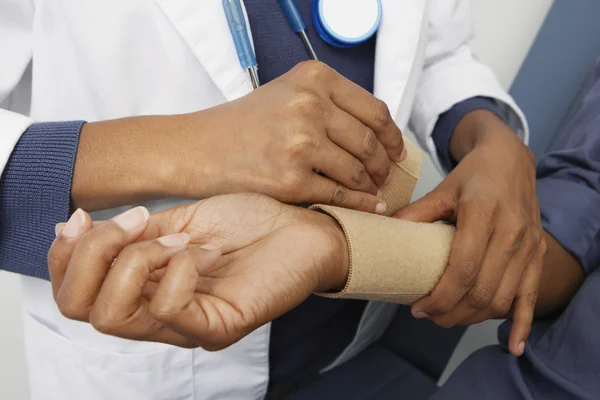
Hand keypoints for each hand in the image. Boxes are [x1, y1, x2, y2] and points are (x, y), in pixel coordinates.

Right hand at [49, 194, 347, 349]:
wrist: (302, 226)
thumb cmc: (247, 222)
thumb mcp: (177, 220)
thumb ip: (130, 234)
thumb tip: (72, 227)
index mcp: (144, 291)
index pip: (73, 296)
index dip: (63, 255)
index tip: (85, 216)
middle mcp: (158, 317)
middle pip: (79, 309)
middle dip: (91, 253)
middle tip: (137, 222)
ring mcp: (187, 327)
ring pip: (113, 314)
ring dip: (135, 259)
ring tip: (179, 238)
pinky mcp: (219, 327)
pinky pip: (169, 309)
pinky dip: (174, 269)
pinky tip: (200, 251)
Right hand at [175, 61, 404, 212]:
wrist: (199, 149)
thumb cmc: (242, 124)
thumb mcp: (287, 93)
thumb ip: (330, 104)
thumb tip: (375, 132)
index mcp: (313, 79)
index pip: (373, 110)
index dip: (392, 135)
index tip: (398, 150)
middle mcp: (309, 106)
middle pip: (369, 142)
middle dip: (384, 165)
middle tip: (387, 176)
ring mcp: (300, 144)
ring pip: (357, 172)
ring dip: (372, 186)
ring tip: (374, 192)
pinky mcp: (291, 180)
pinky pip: (340, 196)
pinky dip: (360, 205)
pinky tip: (369, 207)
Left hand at [394, 110, 545, 356]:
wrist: (510, 159)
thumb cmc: (472, 175)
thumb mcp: (442, 188)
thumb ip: (416, 213)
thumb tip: (385, 233)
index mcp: (483, 214)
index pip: (463, 270)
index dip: (440, 298)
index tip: (418, 308)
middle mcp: (511, 233)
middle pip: (482, 291)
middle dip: (452, 313)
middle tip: (428, 317)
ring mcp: (528, 246)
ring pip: (502, 299)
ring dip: (474, 318)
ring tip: (448, 319)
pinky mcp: (538, 254)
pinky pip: (531, 296)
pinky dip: (522, 324)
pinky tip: (513, 347)